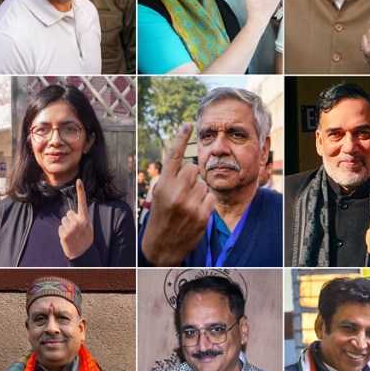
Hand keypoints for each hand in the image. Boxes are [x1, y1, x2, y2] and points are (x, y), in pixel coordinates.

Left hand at [58, 179, 94, 258]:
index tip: (78, 180)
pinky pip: (60, 228)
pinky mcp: (63, 235)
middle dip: (71, 219)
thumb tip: (71, 213)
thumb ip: (82, 219)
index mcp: (85, 220)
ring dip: (66, 226)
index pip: (83, 203)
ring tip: (72, 234)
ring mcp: (70, 229)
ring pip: (64, 220)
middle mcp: (78, 223)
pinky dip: (63, 232)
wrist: (82, 254)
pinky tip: (68, 238)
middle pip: (69, 213)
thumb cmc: (85, 239)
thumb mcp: (88, 228)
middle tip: (76, 229)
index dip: (81, 191)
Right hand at [140, 124, 215, 265]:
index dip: (181, 139)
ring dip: (199, 191)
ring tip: (188, 204)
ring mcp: (190, 204)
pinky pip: (210, 197)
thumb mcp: (158, 195)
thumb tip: (186, 164)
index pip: (173, 156)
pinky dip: (206, 202)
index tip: (188, 124)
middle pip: (193, 169)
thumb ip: (170, 179)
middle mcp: (176, 192)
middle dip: (191, 177)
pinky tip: (196, 211)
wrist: (162, 246)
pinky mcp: (202, 214)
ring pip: (204, 183)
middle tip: (184, 190)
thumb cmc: (161, 217)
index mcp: (162, 185)